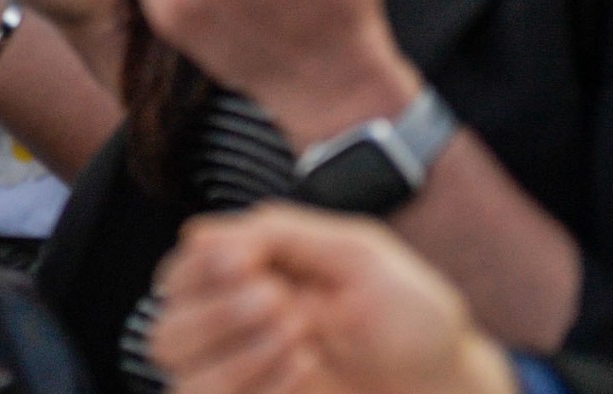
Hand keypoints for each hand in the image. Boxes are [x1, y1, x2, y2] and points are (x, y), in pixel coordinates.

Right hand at [150, 206, 518, 393]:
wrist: (448, 386)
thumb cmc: (410, 315)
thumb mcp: (356, 251)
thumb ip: (279, 233)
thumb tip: (199, 236)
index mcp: (249, 274)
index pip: (179, 270)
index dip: (201, 267)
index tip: (249, 266)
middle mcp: (236, 328)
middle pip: (164, 328)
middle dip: (216, 313)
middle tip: (279, 304)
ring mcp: (246, 376)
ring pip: (179, 375)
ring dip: (233, 353)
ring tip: (298, 338)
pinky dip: (254, 383)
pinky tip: (306, 368)